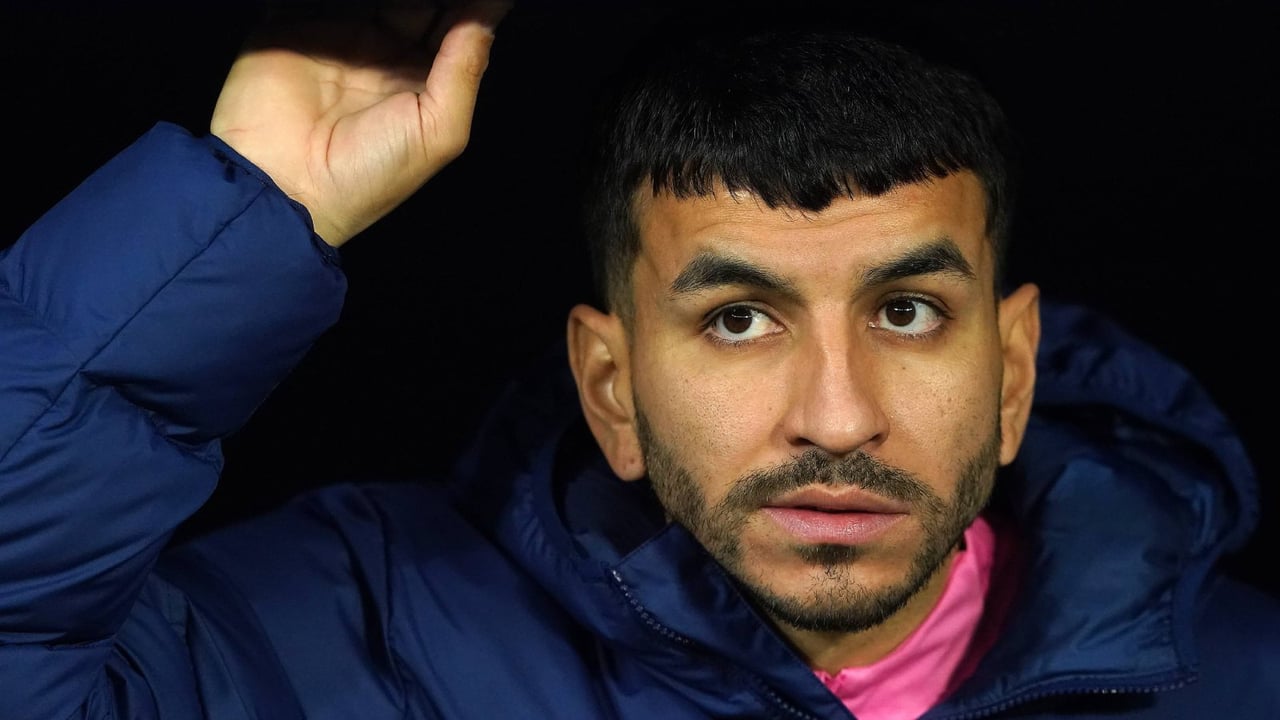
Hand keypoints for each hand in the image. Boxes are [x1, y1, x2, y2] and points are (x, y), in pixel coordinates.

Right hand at [210, 1, 510, 246]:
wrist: (282, 184)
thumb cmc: (369, 175)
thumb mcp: (438, 131)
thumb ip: (464, 71)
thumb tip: (486, 15)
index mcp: (423, 81)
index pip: (455, 27)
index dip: (472, 7)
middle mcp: (385, 55)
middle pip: (418, 3)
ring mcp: (340, 37)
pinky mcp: (296, 25)